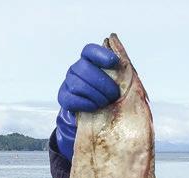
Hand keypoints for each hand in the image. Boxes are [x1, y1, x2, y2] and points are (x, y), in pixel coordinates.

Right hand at [55, 43, 120, 160]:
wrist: (96, 116)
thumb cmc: (108, 97)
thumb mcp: (119, 83)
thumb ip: (122, 71)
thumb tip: (125, 58)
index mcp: (89, 62)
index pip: (90, 51)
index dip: (101, 54)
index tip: (114, 62)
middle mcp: (77, 69)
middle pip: (85, 68)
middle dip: (103, 84)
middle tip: (114, 95)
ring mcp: (68, 82)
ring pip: (78, 84)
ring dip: (96, 96)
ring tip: (105, 103)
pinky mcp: (64, 98)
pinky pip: (72, 99)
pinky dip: (87, 104)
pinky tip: (95, 107)